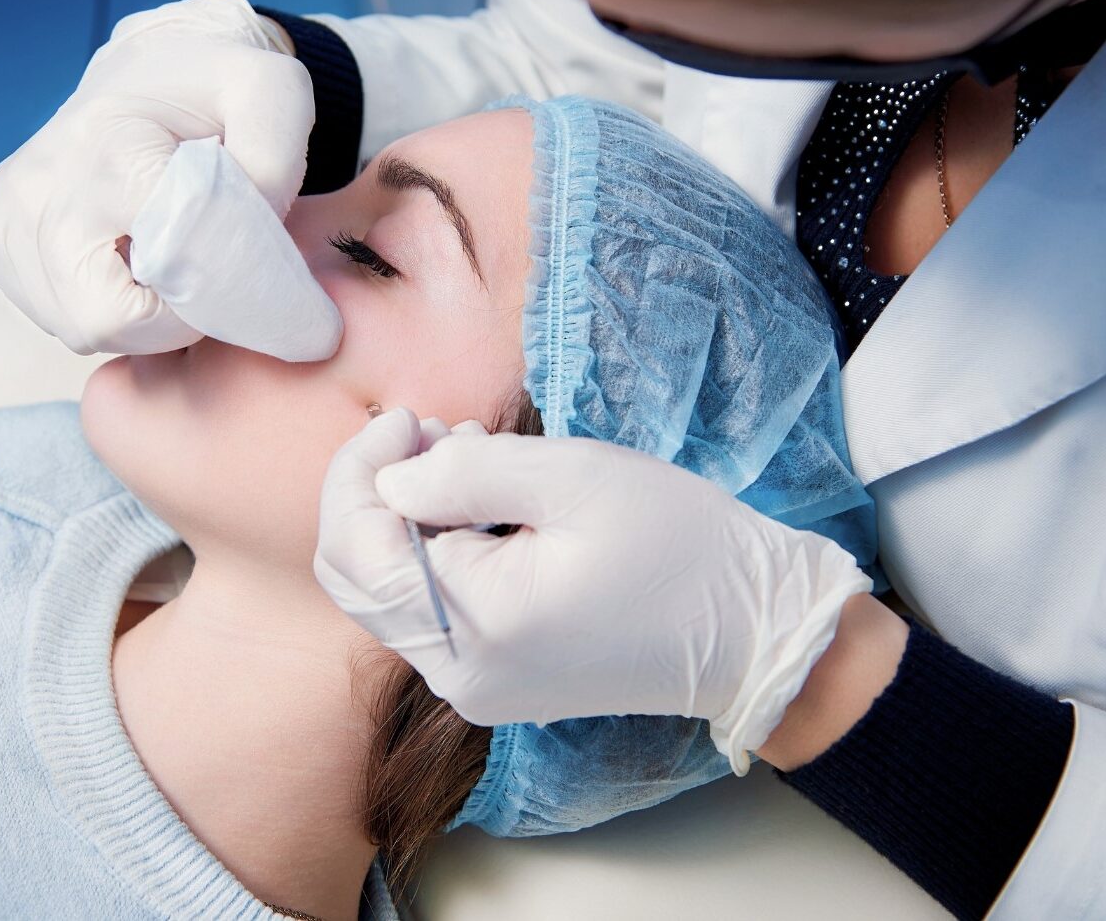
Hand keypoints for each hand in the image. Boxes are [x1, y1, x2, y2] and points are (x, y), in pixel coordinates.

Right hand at [0, 0, 313, 354]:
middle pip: (100, 319)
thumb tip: (242, 230)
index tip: (239, 264)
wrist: (151, 69)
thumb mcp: (273, 95)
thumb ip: (272, 161)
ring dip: (134, 318)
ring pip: (75, 327)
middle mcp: (41, 180)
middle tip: (202, 279)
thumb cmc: (217, 89)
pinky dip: (97, 307)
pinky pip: (51, 315)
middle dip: (167, 320)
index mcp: (110, 145)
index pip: (161, 268)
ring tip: (167, 264)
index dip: (211, 291)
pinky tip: (124, 263)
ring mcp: (7, 210)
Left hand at [313, 410, 871, 771]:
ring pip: (387, 592)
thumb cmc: (677, 544)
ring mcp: (473, 687)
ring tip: (462, 459)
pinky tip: (479, 509)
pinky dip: (433, 552)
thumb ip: (463, 473)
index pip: (357, 546)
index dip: (361, 469)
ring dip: (404, 520)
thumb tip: (386, 479)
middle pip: (357, 576)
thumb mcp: (571, 478)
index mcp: (475, 627)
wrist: (749, 629)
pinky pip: (429, 613)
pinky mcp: (492, 682)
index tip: (407, 419)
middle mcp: (458, 674)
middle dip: (375, 493)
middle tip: (429, 434)